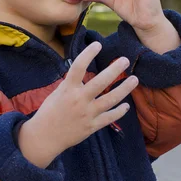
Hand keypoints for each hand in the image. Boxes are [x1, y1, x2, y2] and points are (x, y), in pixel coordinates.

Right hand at [17, 41, 138, 167]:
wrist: (45, 136)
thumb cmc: (49, 112)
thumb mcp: (57, 94)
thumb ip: (71, 84)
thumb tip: (82, 73)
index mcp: (68, 89)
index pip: (78, 67)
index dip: (88, 54)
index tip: (98, 44)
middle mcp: (79, 100)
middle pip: (100, 82)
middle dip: (114, 70)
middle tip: (125, 60)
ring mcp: (87, 114)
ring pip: (110, 100)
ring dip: (124, 89)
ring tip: (134, 79)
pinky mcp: (92, 126)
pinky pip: (109, 118)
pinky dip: (119, 112)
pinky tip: (126, 106)